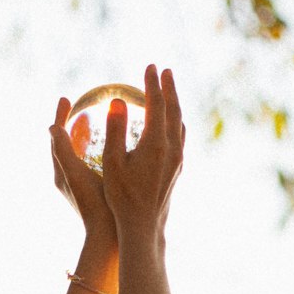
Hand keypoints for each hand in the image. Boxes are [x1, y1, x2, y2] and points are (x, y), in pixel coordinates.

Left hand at [49, 96, 115, 242]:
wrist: (108, 238)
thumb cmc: (94, 205)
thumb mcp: (77, 173)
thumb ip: (63, 150)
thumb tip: (51, 127)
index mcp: (62, 173)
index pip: (57, 138)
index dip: (60, 117)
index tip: (66, 98)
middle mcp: (68, 179)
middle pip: (66, 145)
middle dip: (71, 125)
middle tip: (80, 108)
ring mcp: (81, 187)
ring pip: (81, 155)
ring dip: (85, 138)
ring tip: (95, 124)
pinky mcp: (94, 193)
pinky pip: (94, 165)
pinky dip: (99, 152)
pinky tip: (115, 148)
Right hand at [101, 66, 184, 233]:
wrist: (143, 226)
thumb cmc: (122, 196)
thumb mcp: (112, 162)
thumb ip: (115, 130)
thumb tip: (118, 102)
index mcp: (156, 143)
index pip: (156, 104)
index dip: (152, 83)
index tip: (149, 67)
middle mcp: (172, 148)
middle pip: (174, 109)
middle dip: (169, 88)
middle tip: (164, 71)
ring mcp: (178, 160)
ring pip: (180, 123)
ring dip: (175, 104)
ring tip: (169, 93)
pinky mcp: (178, 170)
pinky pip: (180, 138)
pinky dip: (175, 122)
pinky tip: (171, 125)